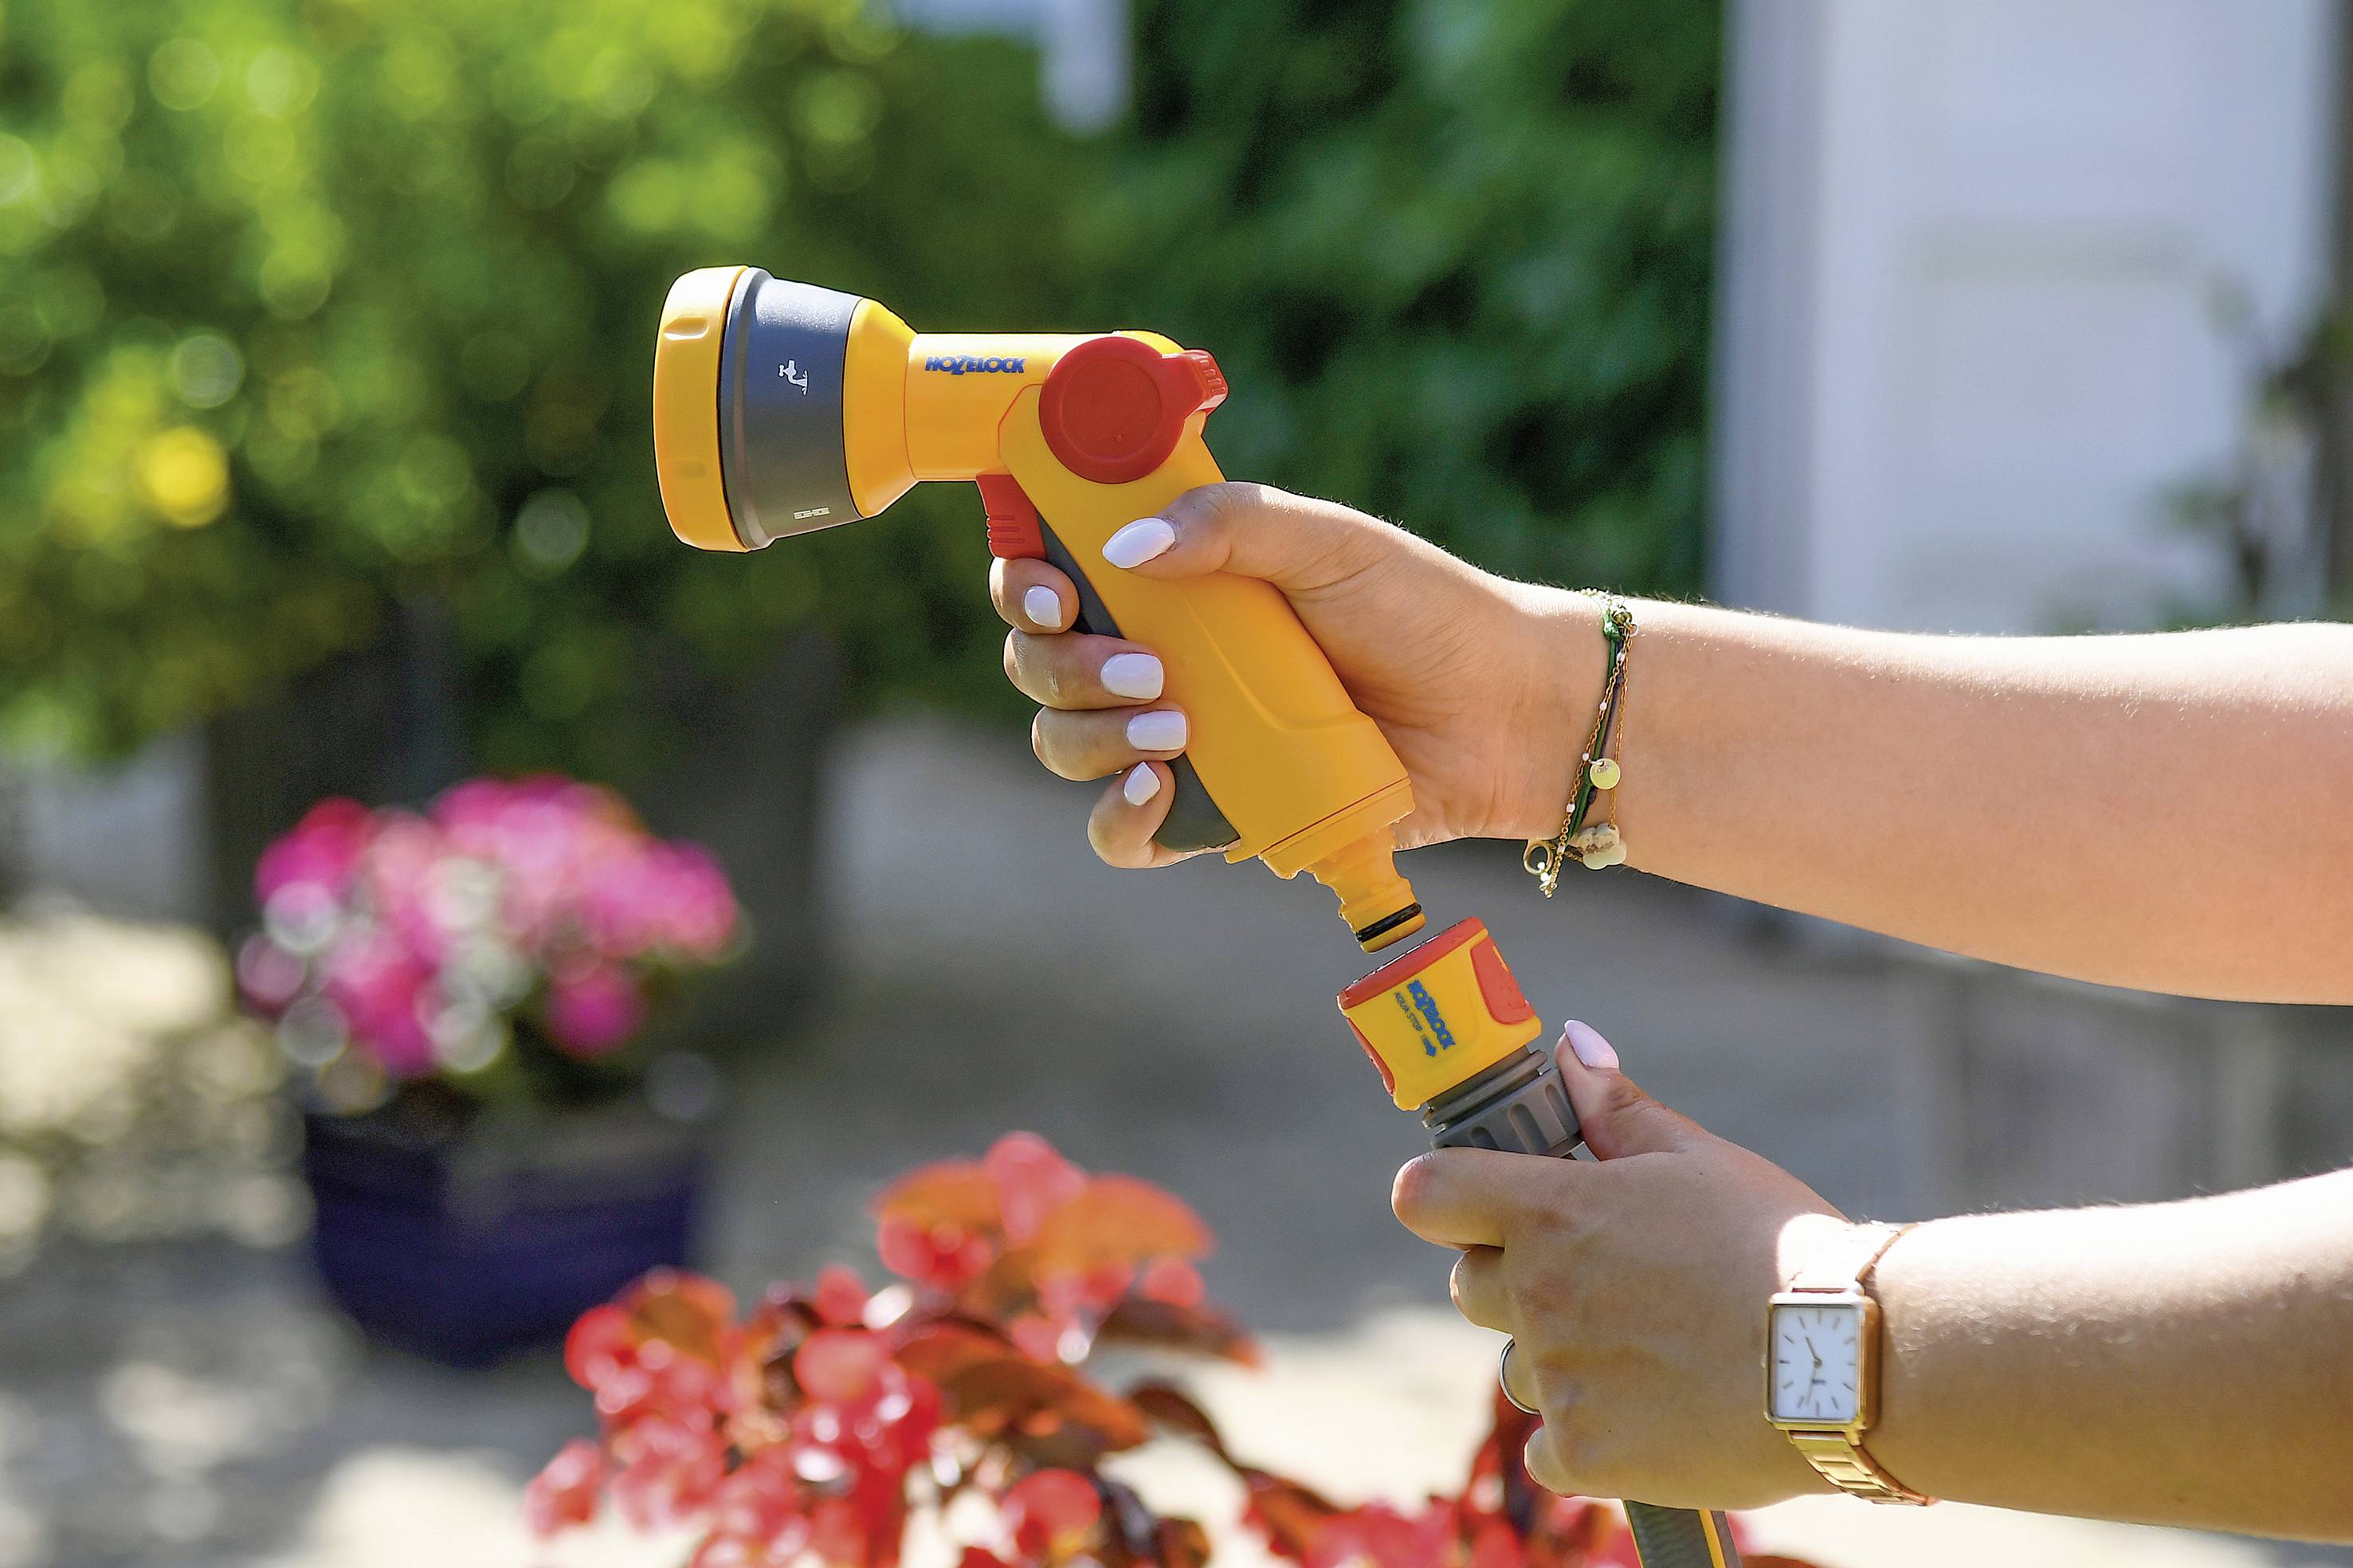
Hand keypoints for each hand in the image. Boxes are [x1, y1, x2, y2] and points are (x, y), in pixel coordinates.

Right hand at [987, 482, 1597, 867]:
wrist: (1503, 713)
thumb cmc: (1425, 613)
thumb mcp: (1330, 544)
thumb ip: (1234, 525)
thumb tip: (1126, 549)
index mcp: (1176, 581)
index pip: (1057, 576)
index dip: (1026, 581)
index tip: (1052, 585)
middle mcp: (1162, 657)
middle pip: (1042, 666)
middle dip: (1060, 665)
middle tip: (1141, 663)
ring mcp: (1181, 739)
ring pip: (1067, 746)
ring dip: (1090, 735)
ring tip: (1172, 726)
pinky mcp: (1214, 815)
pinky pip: (1124, 835)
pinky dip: (1119, 819)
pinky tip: (1157, 790)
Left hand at [1391, 1021, 1853, 1509]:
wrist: (1855, 1361)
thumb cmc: (1780, 1247)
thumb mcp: (1700, 1159)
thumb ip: (1617, 1109)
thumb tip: (1569, 1046)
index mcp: (1551, 1212)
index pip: (1426, 1194)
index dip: (1443, 1195)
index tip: (1474, 1202)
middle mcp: (1538, 1294)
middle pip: (1472, 1285)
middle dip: (1516, 1279)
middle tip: (1601, 1282)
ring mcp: (1559, 1380)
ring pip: (1516, 1365)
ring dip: (1557, 1358)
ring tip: (1648, 1349)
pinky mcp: (1587, 1454)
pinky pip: (1549, 1447)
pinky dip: (1585, 1438)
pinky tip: (1650, 1414)